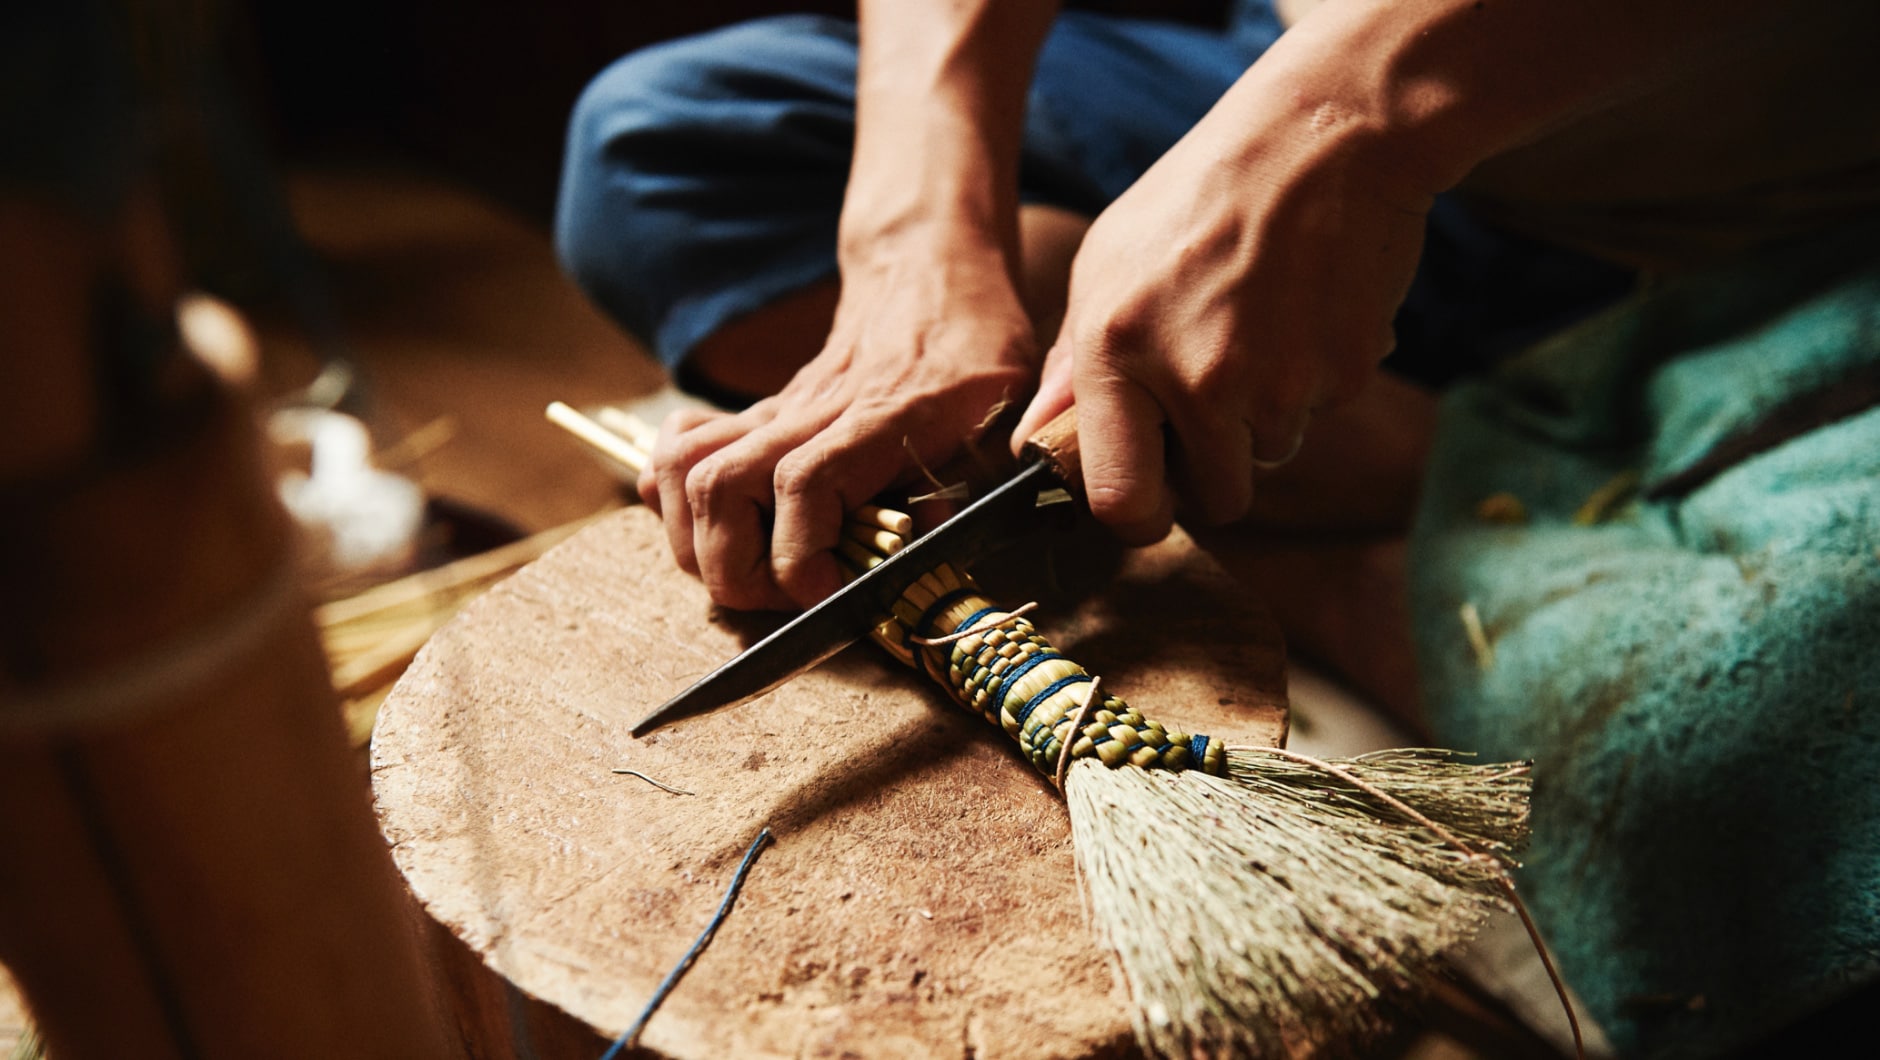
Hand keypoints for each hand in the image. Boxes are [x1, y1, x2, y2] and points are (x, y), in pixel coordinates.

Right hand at [642, 233, 1035, 610]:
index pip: (805, 483)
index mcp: (881, 418)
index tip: (823, 592)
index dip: (801, 553)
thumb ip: (978, 482)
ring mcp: (773, 413)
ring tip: (744, 573)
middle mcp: (811, 414)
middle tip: (781, 598)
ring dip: (693, 540)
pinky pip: (679, 447)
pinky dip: (670, 491)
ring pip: (683, 469)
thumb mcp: (1005, 414)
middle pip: (720, 487)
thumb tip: (921, 548)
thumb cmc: (975, 355)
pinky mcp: (755, 417)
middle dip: (734, 568)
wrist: (929, 274)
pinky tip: (708, 521)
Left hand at [1013, 75, 1431, 544]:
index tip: (1147, 501)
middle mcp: (1197, 381)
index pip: (1121, 500)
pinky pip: (1320, 411)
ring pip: (1272, 455)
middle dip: (1215, 471)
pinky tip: (1301, 312)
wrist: (1325, 139)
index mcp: (1119, 351)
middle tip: (1212, 406)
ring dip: (1264, 418)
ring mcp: (1278, 384)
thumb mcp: (1108, 261)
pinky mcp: (1345, 375)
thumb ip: (1075, 359)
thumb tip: (1036, 436)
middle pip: (1217, 499)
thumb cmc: (1201, 195)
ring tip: (1257, 331)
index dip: (1138, 515)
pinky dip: (1312, 379)